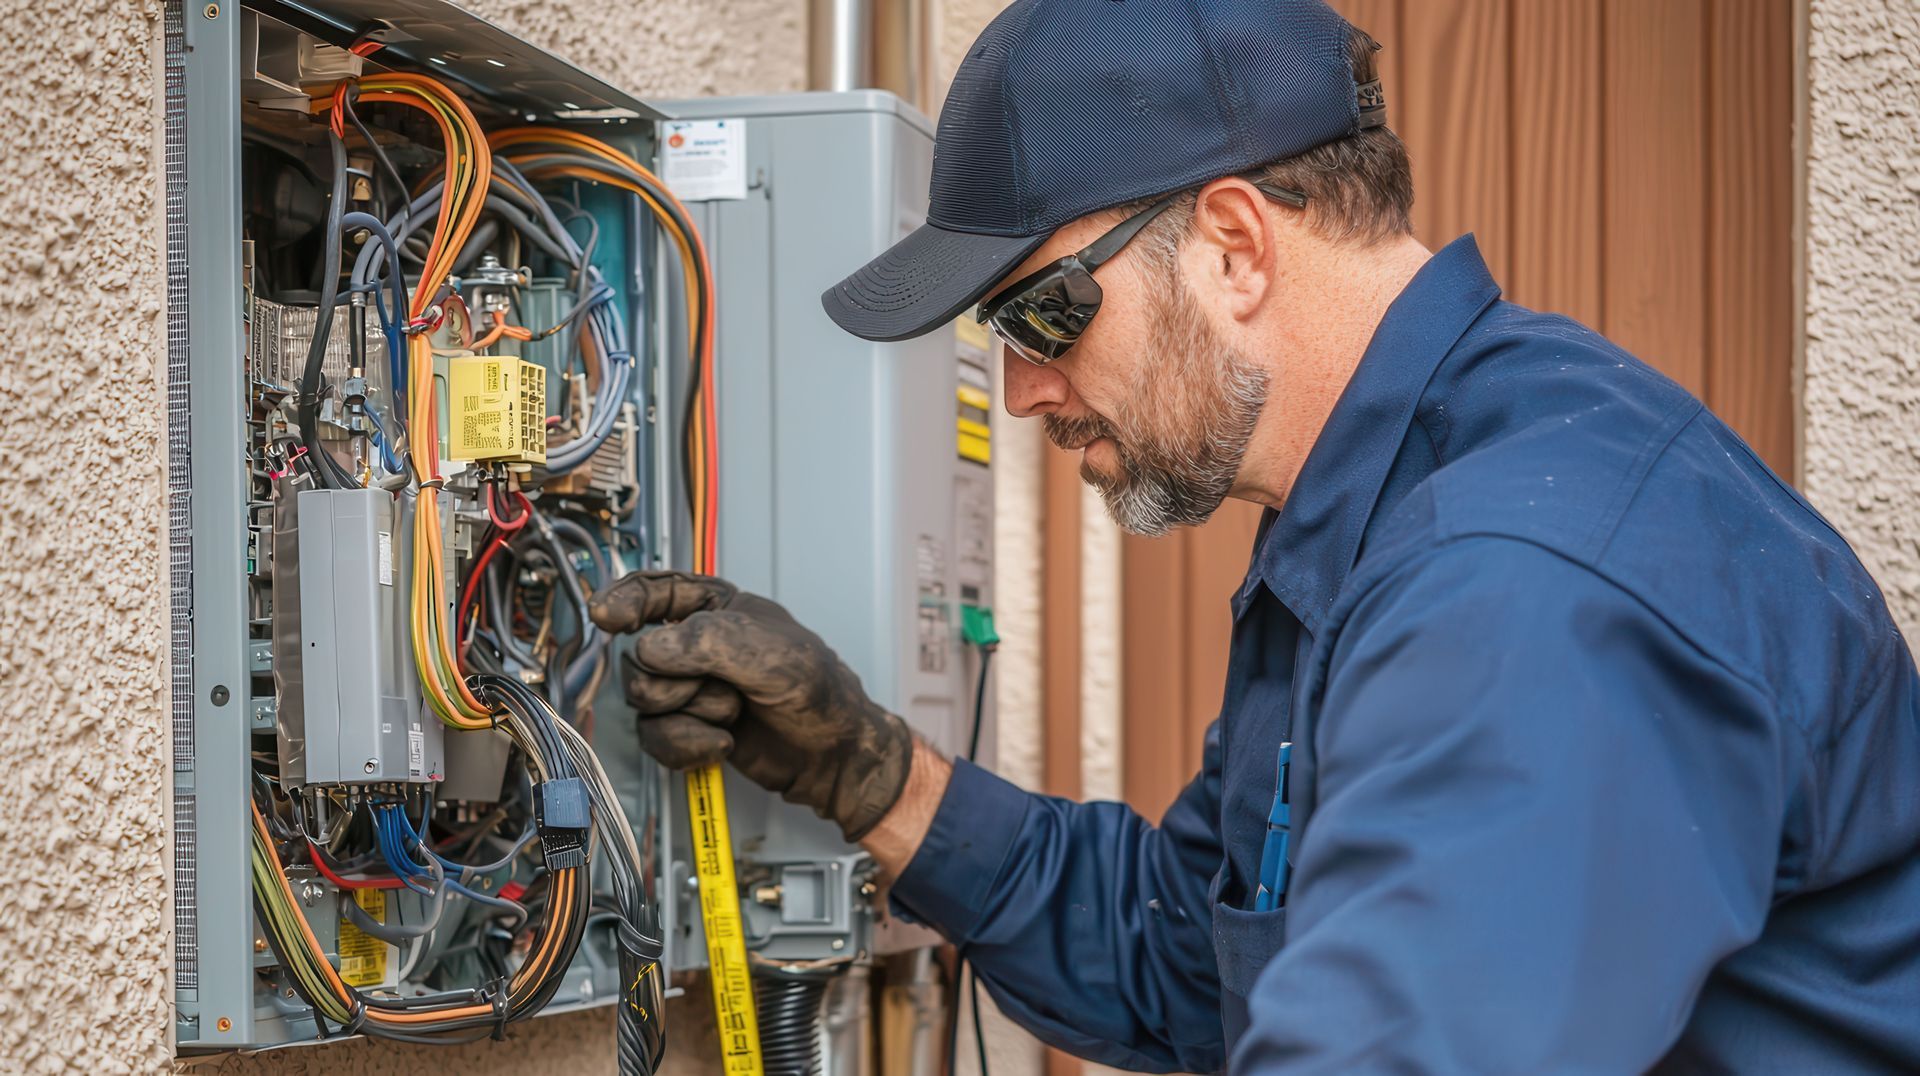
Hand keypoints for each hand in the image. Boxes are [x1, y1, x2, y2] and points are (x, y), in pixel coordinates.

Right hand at [587, 571, 913, 841]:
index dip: (625, 600)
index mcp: (718, 609)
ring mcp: (689, 689)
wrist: (834, 757)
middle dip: (681, 683)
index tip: (608, 616)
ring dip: (690, 715)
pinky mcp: (687, 729)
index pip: (655, 591)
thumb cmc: (820, 693)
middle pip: (639, 659)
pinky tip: (722, 744)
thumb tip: (650, 649)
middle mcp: (695, 646)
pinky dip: (685, 746)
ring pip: (644, 702)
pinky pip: (654, 738)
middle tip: (729, 691)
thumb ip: (710, 642)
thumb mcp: (773, 654)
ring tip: (733, 715)